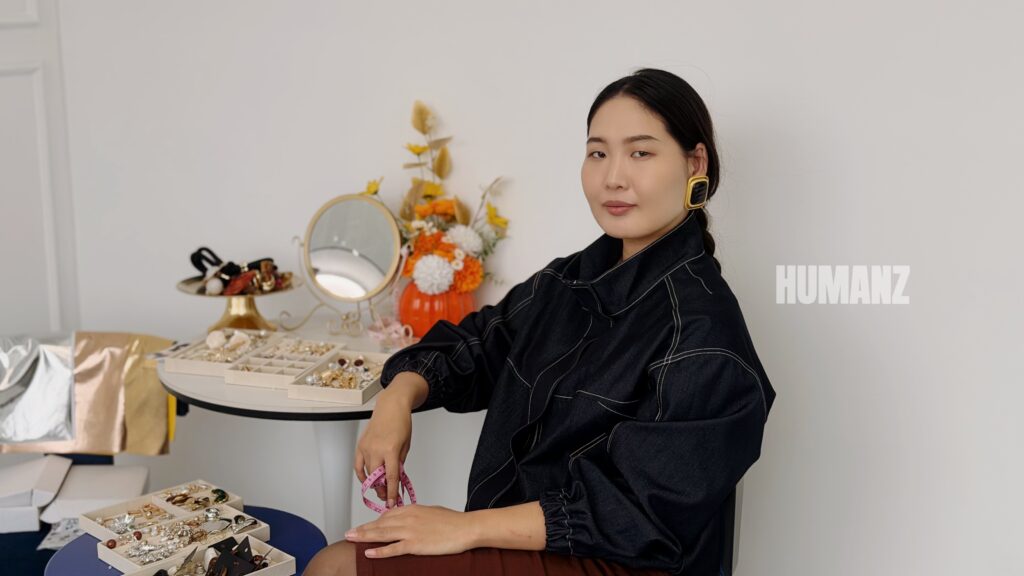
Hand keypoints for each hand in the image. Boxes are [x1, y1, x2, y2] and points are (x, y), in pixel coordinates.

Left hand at [345, 504, 477, 557]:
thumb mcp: (432, 511)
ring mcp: (410, 531)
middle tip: (349, 532)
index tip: (366, 527)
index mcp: (412, 509)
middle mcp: (408, 518)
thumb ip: (418, 515)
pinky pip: (393, 548)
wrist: (466, 528)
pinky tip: (368, 552)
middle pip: (380, 524)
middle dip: (363, 528)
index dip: (375, 522)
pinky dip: (379, 551)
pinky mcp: (415, 544)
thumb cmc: (453, 521)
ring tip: (351, 539)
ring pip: (382, 534)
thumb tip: (411, 517)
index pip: (388, 515)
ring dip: (364, 537)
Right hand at [354, 372, 423, 506]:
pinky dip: (362, 476)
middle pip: (377, 478)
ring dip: (373, 484)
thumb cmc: (401, 423)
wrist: (391, 406)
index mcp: (391, 450)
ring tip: (381, 489)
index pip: (391, 478)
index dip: (392, 493)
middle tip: (387, 498)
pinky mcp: (360, 446)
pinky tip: (368, 481)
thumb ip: (400, 463)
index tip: (393, 502)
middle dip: (382, 491)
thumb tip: (395, 478)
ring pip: (367, 474)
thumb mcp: (406, 445)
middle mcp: (376, 450)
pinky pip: (358, 466)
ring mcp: (366, 448)